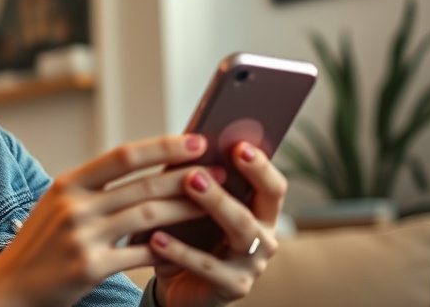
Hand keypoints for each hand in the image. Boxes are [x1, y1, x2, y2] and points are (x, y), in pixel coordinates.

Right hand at [0, 133, 222, 306]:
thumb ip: (94, 187)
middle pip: (142, 184)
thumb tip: (142, 169)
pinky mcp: (90, 267)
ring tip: (212, 205)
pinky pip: (140, 255)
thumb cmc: (39, 244)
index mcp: (68, 183)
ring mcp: (81, 236)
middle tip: (218, 173)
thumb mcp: (58, 204)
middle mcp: (74, 205)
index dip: (163, 147)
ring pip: (148, 216)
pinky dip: (167, 250)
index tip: (195, 141)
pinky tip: (185, 247)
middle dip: (186, 177)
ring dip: (185, 209)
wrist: (9, 287)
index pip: (123, 155)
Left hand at [150, 142, 286, 306]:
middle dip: (224, 189)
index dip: (260, 166)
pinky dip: (180, 251)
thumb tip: (187, 143)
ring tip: (186, 187)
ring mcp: (252, 265)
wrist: (181, 284)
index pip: (273, 187)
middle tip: (196, 173)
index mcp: (262, 213)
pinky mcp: (233, 287)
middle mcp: (264, 238)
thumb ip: (199, 179)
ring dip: (212, 207)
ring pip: (238, 233)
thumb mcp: (196, 206)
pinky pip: (207, 267)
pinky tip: (156, 238)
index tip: (239, 145)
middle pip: (252, 210)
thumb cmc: (192, 235)